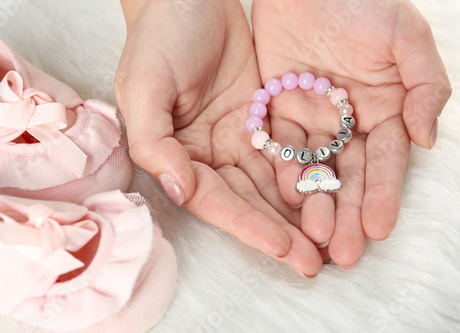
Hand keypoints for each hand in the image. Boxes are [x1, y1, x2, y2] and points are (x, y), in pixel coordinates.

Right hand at [115, 0, 322, 275]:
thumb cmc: (159, 38)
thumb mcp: (144, 86)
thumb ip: (155, 141)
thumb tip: (178, 190)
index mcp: (176, 153)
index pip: (212, 199)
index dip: (246, 225)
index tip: (282, 248)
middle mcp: (207, 153)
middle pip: (245, 200)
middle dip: (278, 232)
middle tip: (314, 262)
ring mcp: (236, 137)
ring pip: (270, 183)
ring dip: (296, 213)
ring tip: (328, 241)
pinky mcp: (261, 118)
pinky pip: (286, 151)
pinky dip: (305, 176)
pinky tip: (328, 197)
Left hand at [251, 0, 450, 266]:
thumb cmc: (363, 2)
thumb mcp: (406, 37)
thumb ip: (425, 87)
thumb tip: (425, 141)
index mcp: (384, 110)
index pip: (385, 162)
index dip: (383, 195)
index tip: (378, 228)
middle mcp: (348, 122)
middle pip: (348, 176)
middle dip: (348, 214)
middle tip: (343, 253)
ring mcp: (312, 119)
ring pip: (313, 169)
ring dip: (314, 204)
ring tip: (312, 238)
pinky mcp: (278, 109)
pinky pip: (280, 146)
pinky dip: (282, 172)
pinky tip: (285, 199)